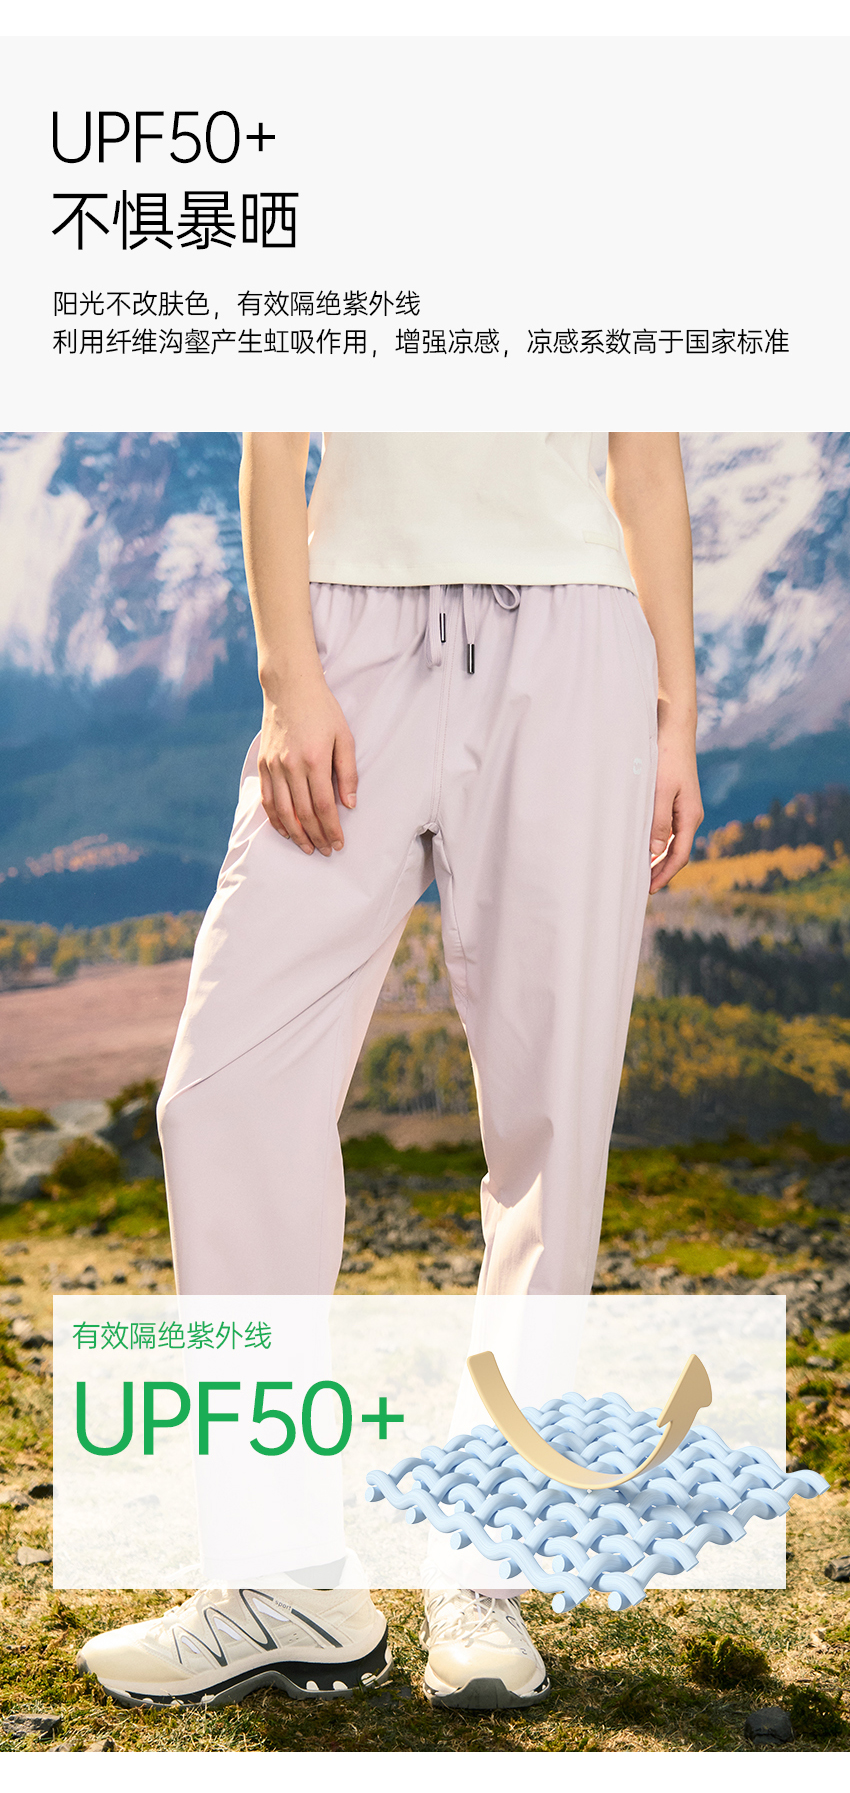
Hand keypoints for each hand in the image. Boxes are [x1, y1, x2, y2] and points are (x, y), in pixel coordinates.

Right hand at [257, 658, 357, 855]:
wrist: (289, 688)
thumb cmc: (323, 711)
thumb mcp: (344, 737)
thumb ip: (348, 772)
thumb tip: (349, 804)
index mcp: (315, 760)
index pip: (323, 806)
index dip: (331, 829)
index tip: (339, 844)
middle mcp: (291, 766)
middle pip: (303, 813)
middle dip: (316, 837)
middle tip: (326, 851)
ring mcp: (274, 766)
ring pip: (283, 811)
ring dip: (296, 834)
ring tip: (307, 848)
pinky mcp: (263, 764)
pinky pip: (267, 800)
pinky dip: (275, 819)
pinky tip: (285, 831)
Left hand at [648, 717, 703, 894]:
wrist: (674, 730)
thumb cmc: (666, 758)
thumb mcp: (659, 792)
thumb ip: (658, 823)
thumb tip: (656, 852)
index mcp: (690, 816)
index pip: (679, 855)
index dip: (665, 874)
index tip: (649, 889)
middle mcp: (690, 815)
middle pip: (677, 852)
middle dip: (661, 871)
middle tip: (642, 886)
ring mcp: (684, 807)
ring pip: (672, 841)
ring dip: (658, 857)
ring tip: (641, 871)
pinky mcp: (676, 799)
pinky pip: (668, 828)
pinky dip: (657, 841)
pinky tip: (643, 844)